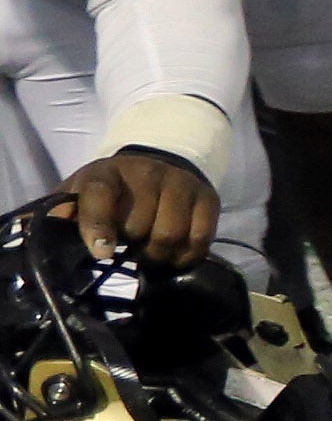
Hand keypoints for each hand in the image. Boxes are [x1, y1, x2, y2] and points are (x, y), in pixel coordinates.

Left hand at [55, 155, 212, 266]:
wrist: (160, 163)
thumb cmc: (112, 188)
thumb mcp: (80, 191)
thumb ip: (61, 210)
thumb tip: (35, 226)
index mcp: (107, 173)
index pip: (101, 196)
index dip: (99, 226)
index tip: (102, 252)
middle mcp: (147, 173)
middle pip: (141, 226)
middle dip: (133, 247)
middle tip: (129, 250)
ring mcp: (181, 184)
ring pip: (171, 236)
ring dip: (158, 256)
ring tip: (149, 254)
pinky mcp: (208, 199)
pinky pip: (200, 240)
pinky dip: (185, 257)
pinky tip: (173, 256)